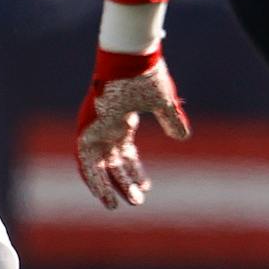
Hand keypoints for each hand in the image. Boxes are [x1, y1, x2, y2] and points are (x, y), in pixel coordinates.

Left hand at [74, 50, 189, 209]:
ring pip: (96, 166)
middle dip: (124, 182)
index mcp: (120, 120)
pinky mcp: (87, 131)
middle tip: (138, 202)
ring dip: (106, 187)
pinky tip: (103, 196)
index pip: (124, 152)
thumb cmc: (144, 75)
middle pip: (112, 162)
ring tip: (116, 207)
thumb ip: (172, 119)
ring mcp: (94, 129)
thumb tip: (182, 137)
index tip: (146, 186)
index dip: (135, 170)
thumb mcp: (163, 102)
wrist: (129, 61)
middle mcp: (105, 127)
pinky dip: (93, 180)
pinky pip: (85, 162)